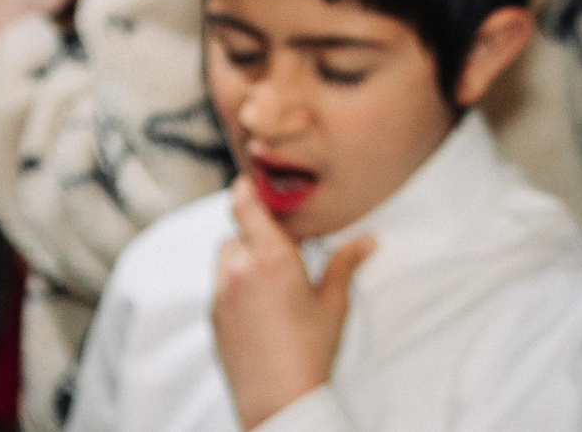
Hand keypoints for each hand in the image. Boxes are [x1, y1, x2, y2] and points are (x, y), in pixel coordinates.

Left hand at [213, 176, 373, 429]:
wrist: (277, 399)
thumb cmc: (311, 349)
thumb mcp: (334, 303)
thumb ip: (345, 264)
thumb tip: (368, 240)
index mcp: (270, 258)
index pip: (244, 207)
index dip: (246, 190)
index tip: (254, 182)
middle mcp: (238, 271)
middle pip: (235, 232)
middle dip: (255, 231)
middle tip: (283, 243)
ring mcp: (220, 296)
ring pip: (225, 258)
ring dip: (242, 255)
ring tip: (272, 273)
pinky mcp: (213, 318)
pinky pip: (220, 286)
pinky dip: (235, 282)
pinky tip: (261, 302)